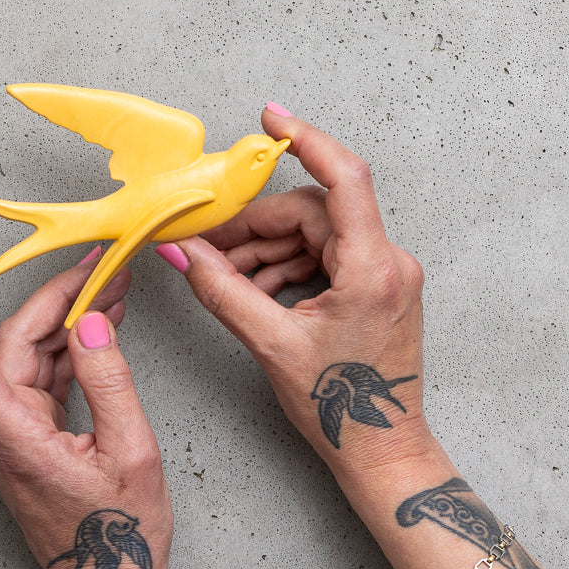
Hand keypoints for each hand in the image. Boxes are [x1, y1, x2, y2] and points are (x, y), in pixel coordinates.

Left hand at [0, 247, 172, 568]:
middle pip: (11, 346)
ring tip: (112, 291)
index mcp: (14, 438)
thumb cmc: (120, 538)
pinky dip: (69, 351)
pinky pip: (42, 380)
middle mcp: (2, 434)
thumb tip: (89, 322)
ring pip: (28, 359)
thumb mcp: (130, 451)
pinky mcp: (30, 440)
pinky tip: (100, 329)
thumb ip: (108, 380)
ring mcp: (14, 437)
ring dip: (67, 322)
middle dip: (54, 299)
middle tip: (99, 268)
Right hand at [156, 111, 431, 474]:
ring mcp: (384, 273)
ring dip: (263, 250)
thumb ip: (221, 289)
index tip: (270, 116)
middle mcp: (387, 262)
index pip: (344, 179)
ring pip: (311, 234)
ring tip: (222, 276)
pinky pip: (322, 255)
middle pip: (309, 213)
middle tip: (204, 242)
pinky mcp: (374, 285)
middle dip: (253, 226)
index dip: (306, 139)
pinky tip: (251, 289)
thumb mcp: (271, 344)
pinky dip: (283, 265)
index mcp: (372, 270)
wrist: (381, 451)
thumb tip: (181, 250)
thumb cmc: (340, 408)